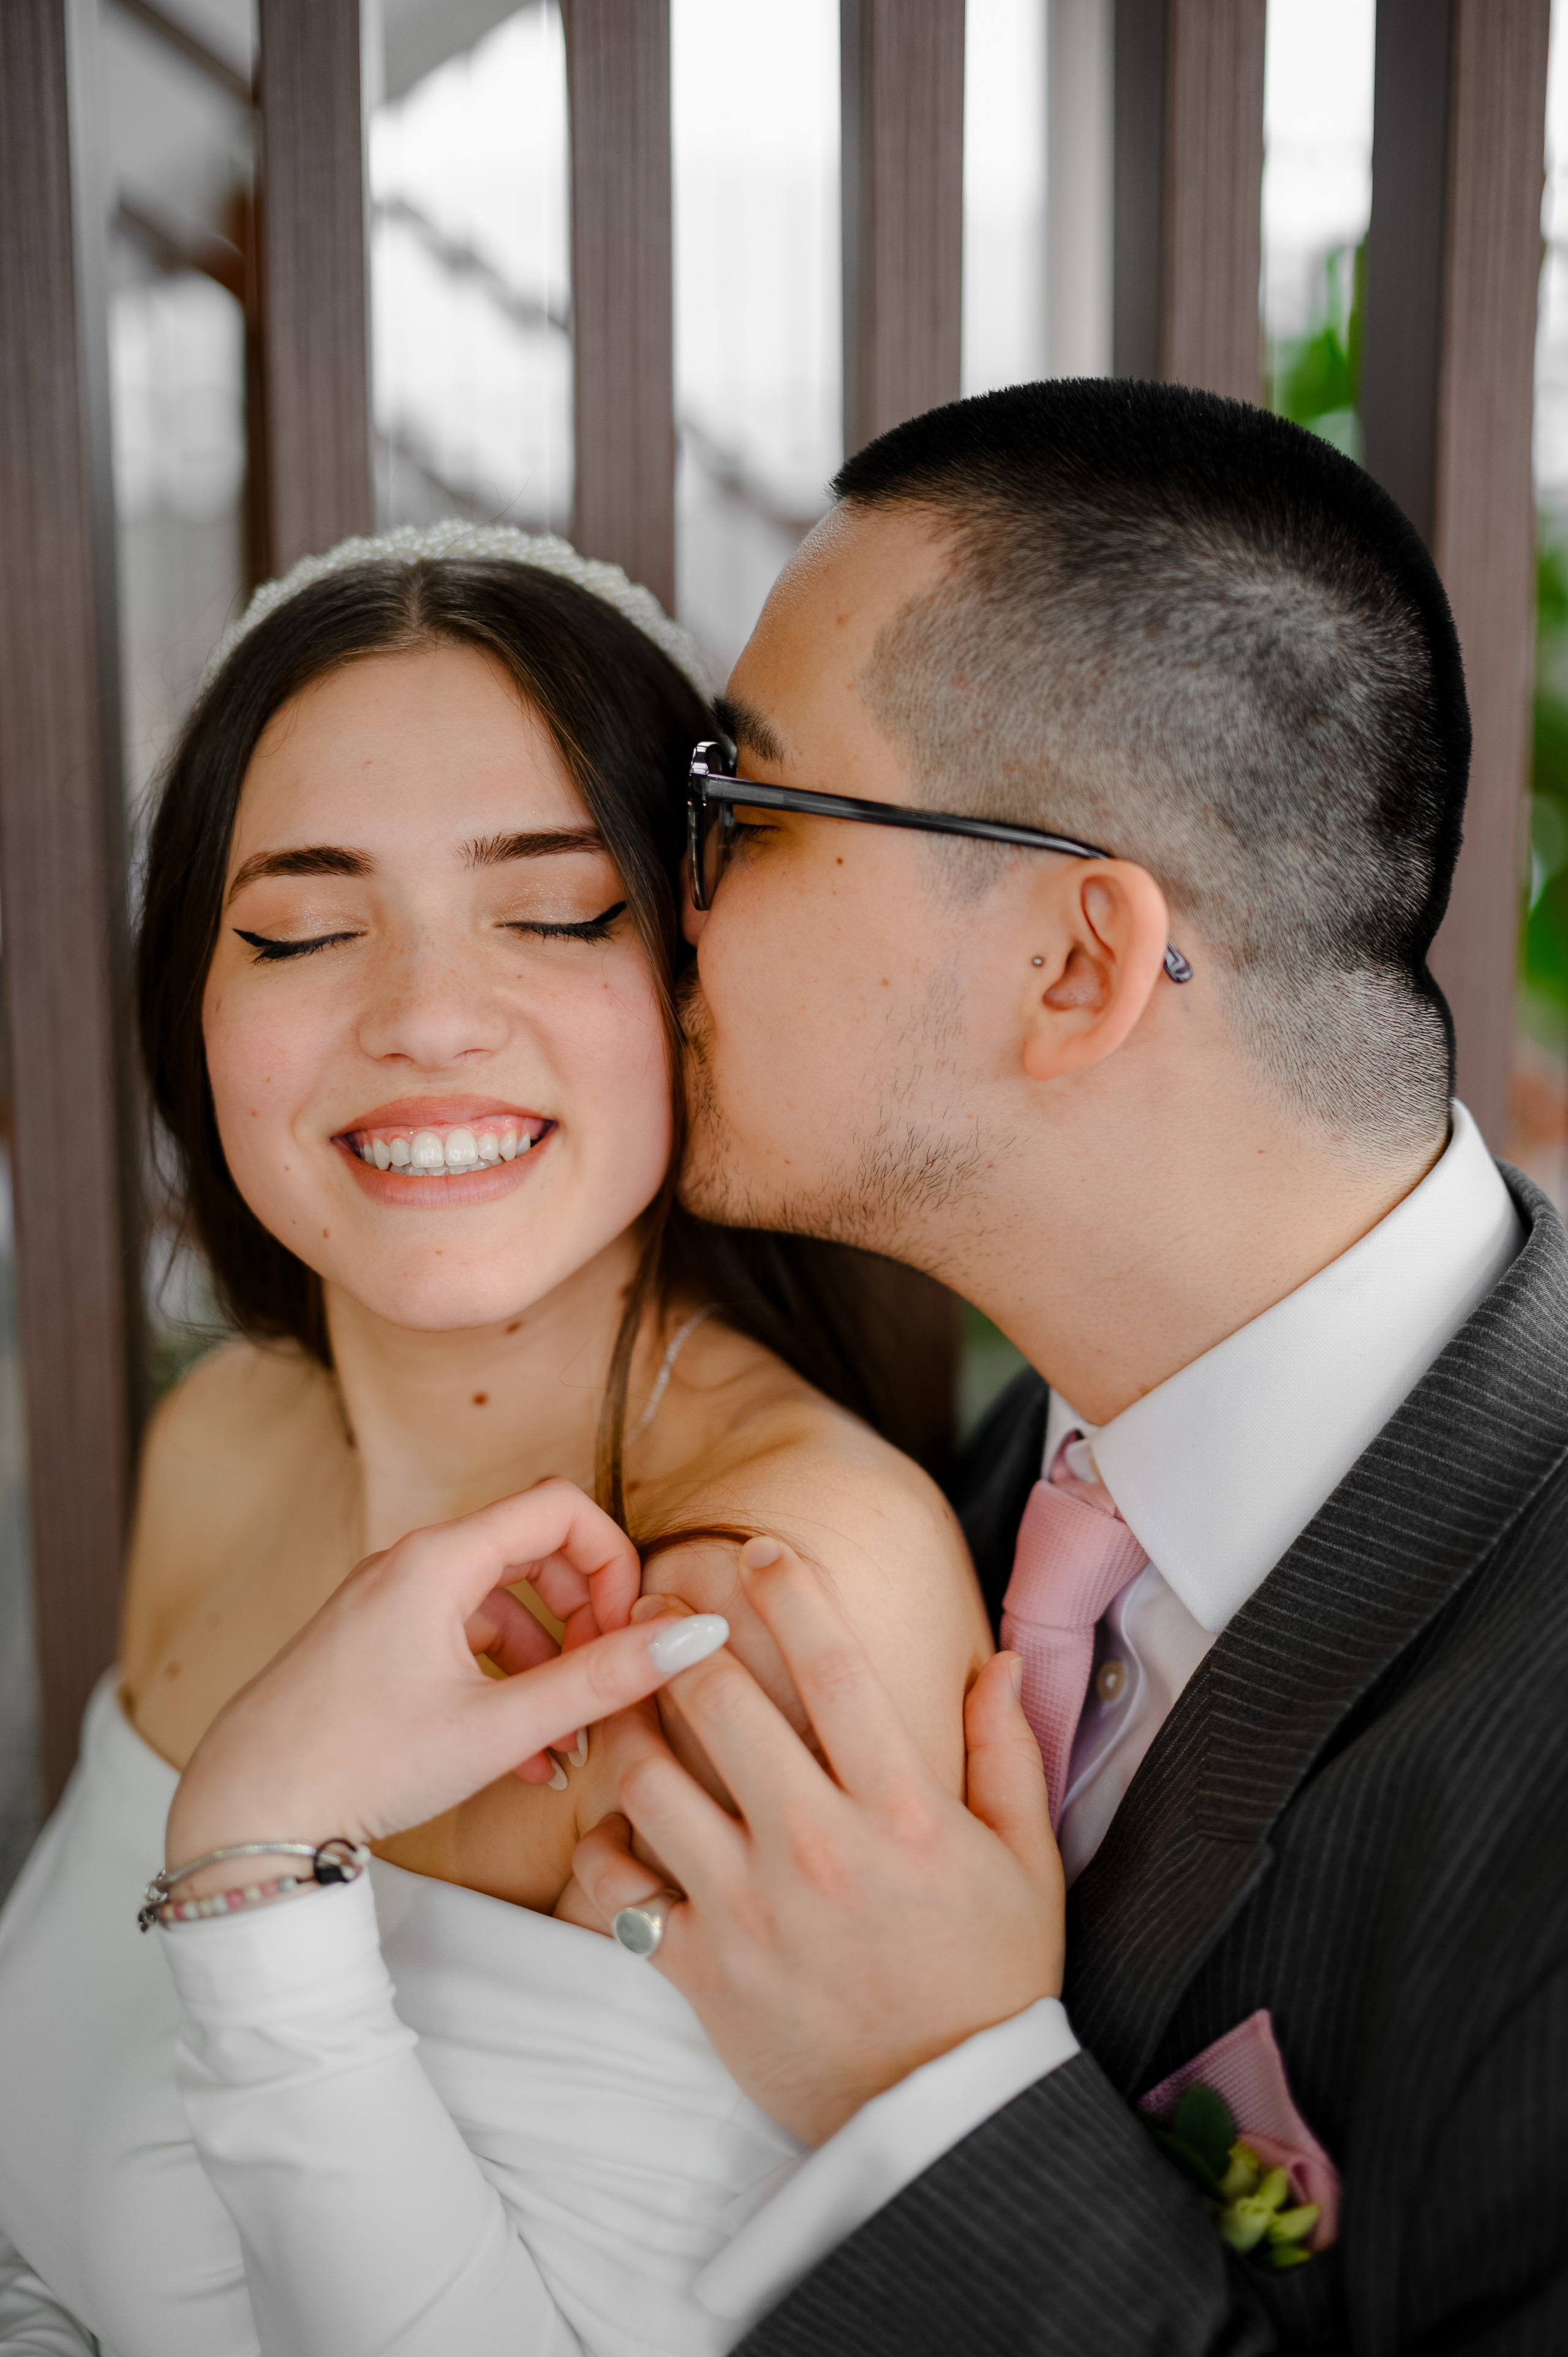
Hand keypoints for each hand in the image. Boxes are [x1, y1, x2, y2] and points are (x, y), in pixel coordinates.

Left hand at [165, 1478, 728, 1876]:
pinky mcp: (372, 1641)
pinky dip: (502, 1679)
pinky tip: (522, 1754)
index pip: (562, 1509)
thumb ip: (600, 1680)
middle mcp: (411, 1563)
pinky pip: (460, 1636)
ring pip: (500, 1602)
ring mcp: (387, 1601)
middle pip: (535, 1551)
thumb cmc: (361, 1763)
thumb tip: (692, 1637)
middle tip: (605, 1683)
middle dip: (586, 1616)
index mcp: (440, 1560)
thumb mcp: (498, 1726)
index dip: (613, 1563)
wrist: (244, 1812)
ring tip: (568, 1741)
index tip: (629, 1632)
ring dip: (548, 1661)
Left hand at [571, 1538, 1062, 2145]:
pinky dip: (605, 1848)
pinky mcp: (698, 1967)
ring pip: (649, 1781)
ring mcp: (748, 1907)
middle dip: (683, 1637)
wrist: (944, 2113)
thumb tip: (996, 1663)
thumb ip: (1007, 1752)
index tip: (758, 1551)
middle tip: (664, 1604)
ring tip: (625, 1701)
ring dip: (629, 1728)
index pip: (833, 1668)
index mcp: (900, 1810)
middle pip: (720, 1703)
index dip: (788, 1593)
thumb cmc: (989, 1977)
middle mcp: (816, 1845)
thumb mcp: (1025, 1860)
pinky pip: (615, 1886)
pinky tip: (624, 1826)